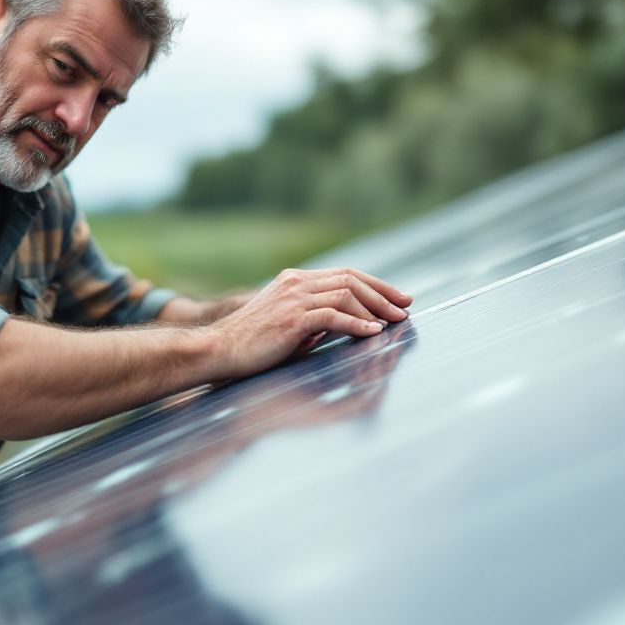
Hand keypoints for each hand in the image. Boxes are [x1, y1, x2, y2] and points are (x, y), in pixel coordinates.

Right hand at [204, 267, 410, 380]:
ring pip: (346, 294)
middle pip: (351, 279)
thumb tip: (348, 323)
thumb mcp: (289, 323)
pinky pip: (333, 316)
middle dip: (383, 293)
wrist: (219, 349)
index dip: (376, 284)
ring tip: (394, 322)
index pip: (345, 274)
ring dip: (375, 308)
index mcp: (295, 280)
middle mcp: (296, 283)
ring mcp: (294, 298)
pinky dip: (357, 323)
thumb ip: (315, 318)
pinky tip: (372, 332)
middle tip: (405, 308)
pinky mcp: (292, 318)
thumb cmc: (253, 344)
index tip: (398, 297)